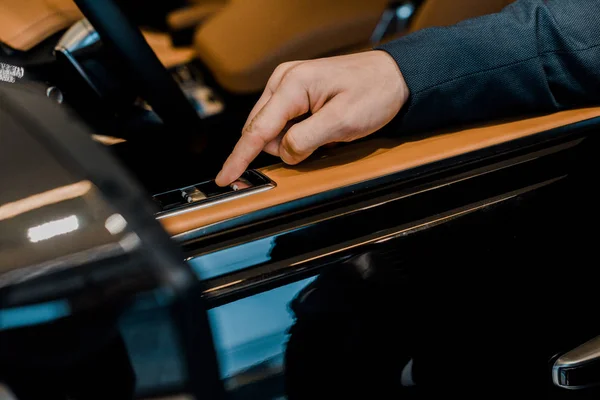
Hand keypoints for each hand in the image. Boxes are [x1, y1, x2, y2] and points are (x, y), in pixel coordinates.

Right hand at [215, 50, 408, 185]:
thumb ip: (306, 140)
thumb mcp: (343, 121)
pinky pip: (283, 123)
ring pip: (271, 129)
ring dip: (291, 141)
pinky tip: (319, 128)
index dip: (239, 157)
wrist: (393, 77)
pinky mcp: (295, 93)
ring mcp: (287, 86)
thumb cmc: (373, 92)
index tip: (224, 177)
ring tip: (324, 133)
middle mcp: (283, 81)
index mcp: (292, 85)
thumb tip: (283, 154)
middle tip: (319, 144)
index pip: (257, 129)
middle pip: (261, 130)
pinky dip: (297, 134)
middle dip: (280, 148)